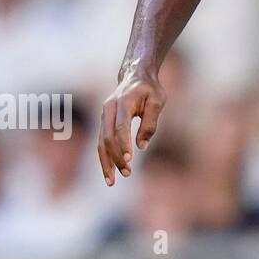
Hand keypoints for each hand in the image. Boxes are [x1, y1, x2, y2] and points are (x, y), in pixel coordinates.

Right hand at [97, 69, 165, 184]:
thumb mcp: (157, 102)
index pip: (120, 126)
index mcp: (122, 102)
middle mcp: (109, 109)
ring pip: (100, 142)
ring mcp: (104, 115)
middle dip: (115, 157)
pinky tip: (109, 173)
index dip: (123, 144)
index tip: (129, 159)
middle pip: (107, 137)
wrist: (135, 76)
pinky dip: (104, 157)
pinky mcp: (104, 122)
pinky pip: (101, 142)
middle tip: (127, 173)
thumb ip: (150, 122)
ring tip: (112, 181)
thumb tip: (141, 146)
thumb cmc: (150, 90)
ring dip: (106, 162)